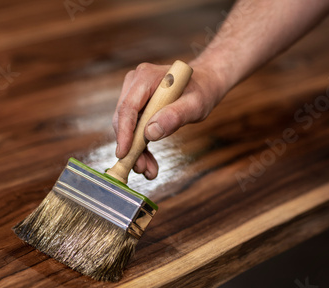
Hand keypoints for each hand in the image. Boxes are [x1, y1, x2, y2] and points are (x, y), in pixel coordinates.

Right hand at [112, 61, 225, 179]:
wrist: (205, 84)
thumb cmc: (202, 90)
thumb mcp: (196, 104)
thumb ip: (175, 116)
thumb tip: (151, 132)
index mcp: (146, 77)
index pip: (128, 107)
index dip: (124, 132)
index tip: (124, 154)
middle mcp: (135, 82)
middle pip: (123, 119)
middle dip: (130, 146)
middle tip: (141, 168)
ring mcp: (133, 93)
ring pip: (126, 127)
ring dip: (135, 150)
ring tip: (148, 169)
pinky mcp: (136, 104)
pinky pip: (133, 128)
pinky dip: (140, 146)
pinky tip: (148, 161)